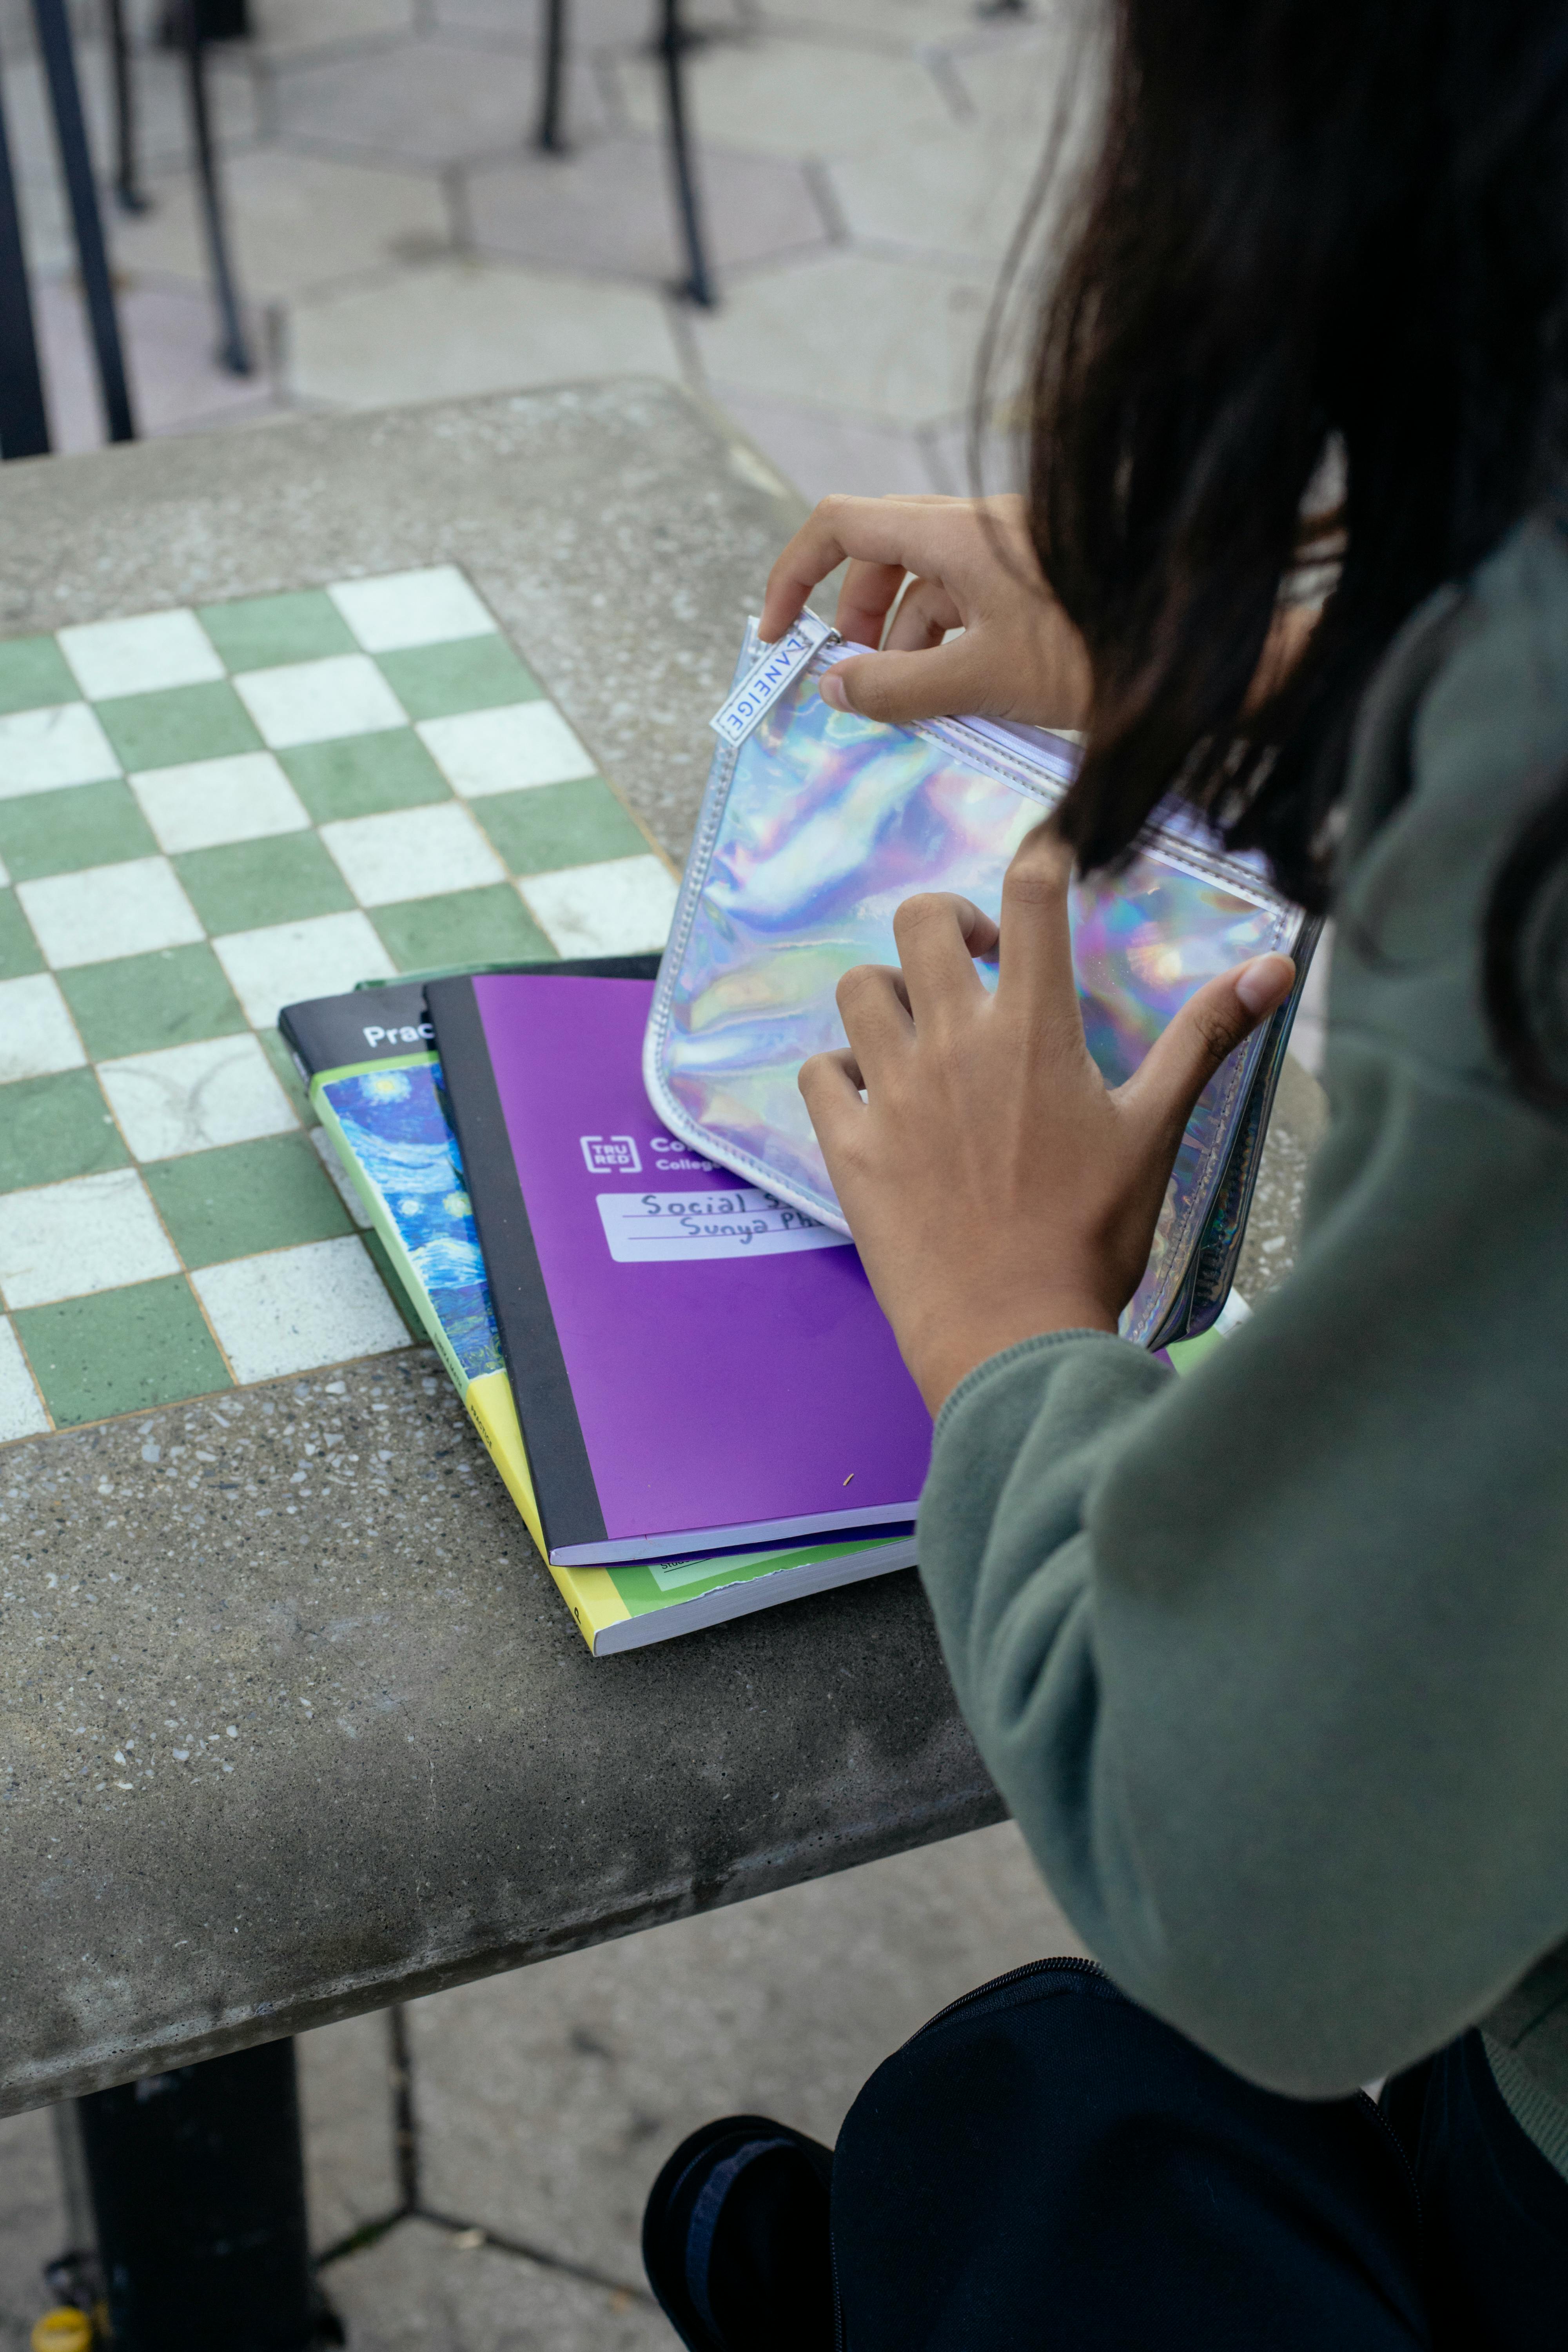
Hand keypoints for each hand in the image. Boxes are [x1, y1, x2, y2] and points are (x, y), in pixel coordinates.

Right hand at [760, 493, 1092, 731]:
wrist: (1207, 653)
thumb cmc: (1099, 654)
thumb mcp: (984, 679)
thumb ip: (899, 685)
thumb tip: (834, 685)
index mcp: (954, 534)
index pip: (840, 524)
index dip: (793, 574)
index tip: (778, 635)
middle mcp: (978, 529)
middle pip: (881, 553)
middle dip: (853, 618)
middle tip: (853, 682)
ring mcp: (1011, 551)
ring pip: (928, 585)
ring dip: (904, 640)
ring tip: (914, 703)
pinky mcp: (1040, 579)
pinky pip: (970, 602)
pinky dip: (949, 644)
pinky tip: (961, 695)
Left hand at [798, 825, 1295, 1413]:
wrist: (1011, 1333)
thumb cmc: (1092, 1236)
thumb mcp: (1155, 1131)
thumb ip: (1205, 1039)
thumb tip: (1275, 967)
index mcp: (1032, 1030)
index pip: (1030, 897)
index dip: (1037, 859)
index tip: (1042, 867)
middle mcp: (952, 1043)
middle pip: (919, 919)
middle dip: (946, 922)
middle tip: (973, 963)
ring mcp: (892, 1090)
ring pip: (858, 989)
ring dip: (887, 994)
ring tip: (919, 1032)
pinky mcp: (849, 1143)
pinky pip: (818, 1071)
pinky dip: (840, 1072)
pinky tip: (872, 1098)